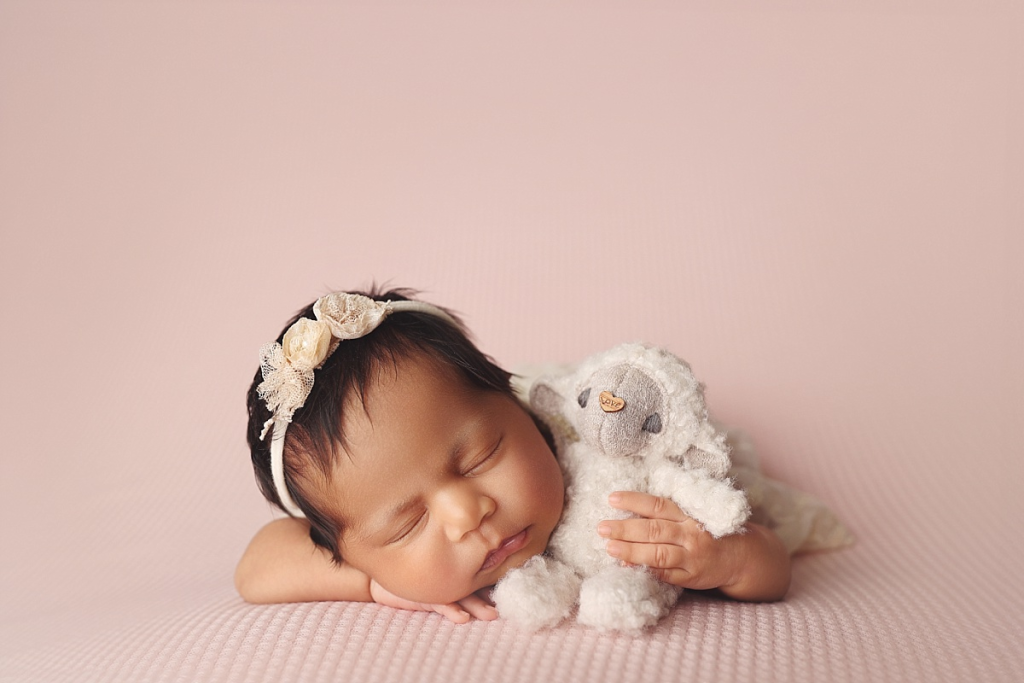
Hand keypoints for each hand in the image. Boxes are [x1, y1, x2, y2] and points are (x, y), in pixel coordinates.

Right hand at [368, 579, 497, 623]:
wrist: (384, 576)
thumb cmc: (418, 576)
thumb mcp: (444, 577)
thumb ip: (465, 573)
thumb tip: (491, 584)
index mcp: (459, 569)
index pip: (482, 573)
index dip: (499, 577)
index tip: (517, 584)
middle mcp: (451, 575)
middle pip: (477, 584)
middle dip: (494, 594)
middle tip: (510, 601)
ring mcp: (438, 584)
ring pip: (462, 594)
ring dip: (477, 605)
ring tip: (491, 615)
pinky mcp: (424, 594)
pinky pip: (440, 603)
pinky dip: (452, 610)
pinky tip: (462, 618)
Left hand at [597, 491, 742, 590]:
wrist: (738, 556)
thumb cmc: (706, 531)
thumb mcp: (689, 516)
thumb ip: (663, 516)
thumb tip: (628, 515)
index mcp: (687, 514)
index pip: (658, 505)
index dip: (634, 501)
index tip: (612, 498)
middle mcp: (689, 534)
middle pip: (654, 530)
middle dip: (625, 529)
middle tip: (601, 527)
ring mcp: (691, 557)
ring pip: (658, 554)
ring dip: (631, 551)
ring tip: (609, 548)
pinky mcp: (691, 577)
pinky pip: (665, 575)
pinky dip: (646, 571)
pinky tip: (628, 568)